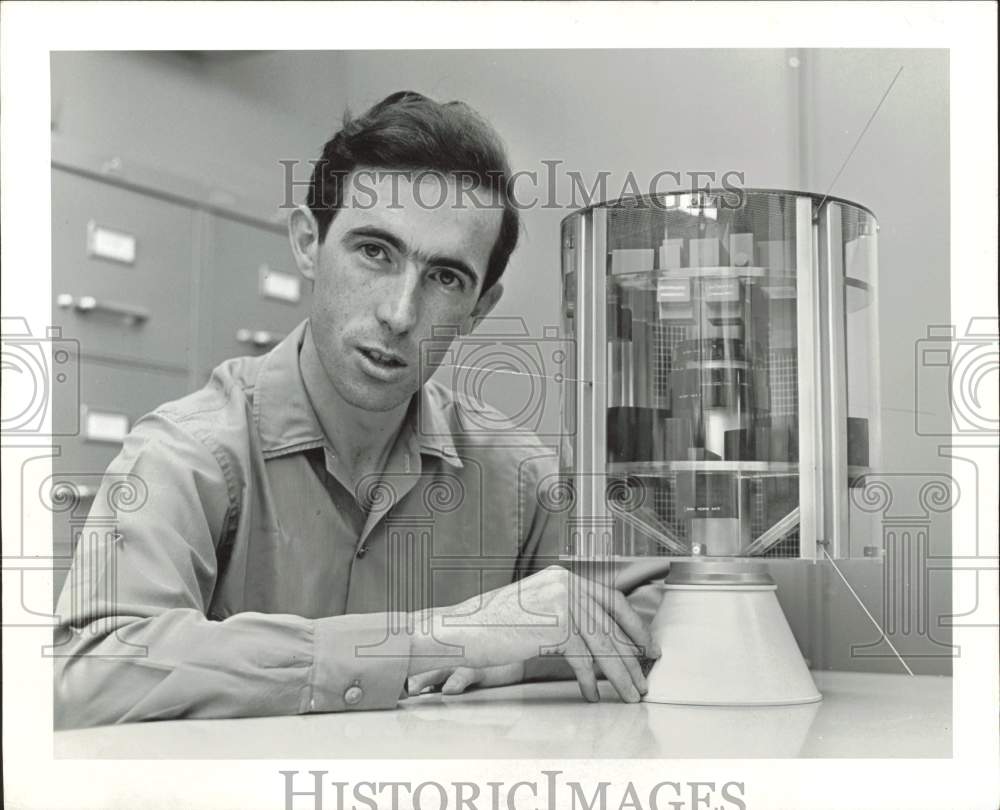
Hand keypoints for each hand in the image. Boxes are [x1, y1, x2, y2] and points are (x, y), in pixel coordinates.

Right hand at [410, 565, 659, 703]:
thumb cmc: (493, 628)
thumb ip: (564, 615)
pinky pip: (583, 659)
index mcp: (564, 577)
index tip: (649, 646)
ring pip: (603, 644)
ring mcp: (562, 601)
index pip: (611, 600)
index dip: (634, 625)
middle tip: (644, 680)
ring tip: (629, 695)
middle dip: (632, 656)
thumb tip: (598, 639)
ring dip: (619, 674)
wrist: (462, 630)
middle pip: (612, 624)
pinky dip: (590, 681)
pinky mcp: (556, 624)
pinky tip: (592, 696)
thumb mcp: (535, 611)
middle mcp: (567, 583)